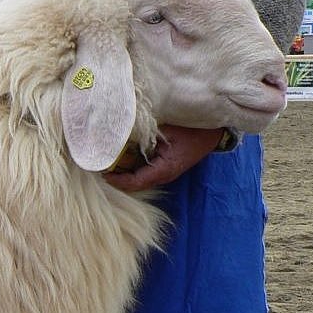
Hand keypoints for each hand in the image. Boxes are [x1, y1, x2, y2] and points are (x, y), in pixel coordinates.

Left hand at [103, 125, 224, 192]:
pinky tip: (121, 154)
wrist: (214, 131)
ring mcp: (163, 173)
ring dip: (122, 170)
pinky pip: (143, 170)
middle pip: (132, 183)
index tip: (101, 170)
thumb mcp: (166, 129)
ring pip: (136, 177)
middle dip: (116, 175)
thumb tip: (119, 132)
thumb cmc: (192, 129)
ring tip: (106, 160)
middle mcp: (162, 176)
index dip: (116, 179)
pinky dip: (131, 165)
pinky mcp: (163, 166)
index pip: (133, 182)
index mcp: (163, 170)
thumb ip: (143, 134)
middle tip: (98, 164)